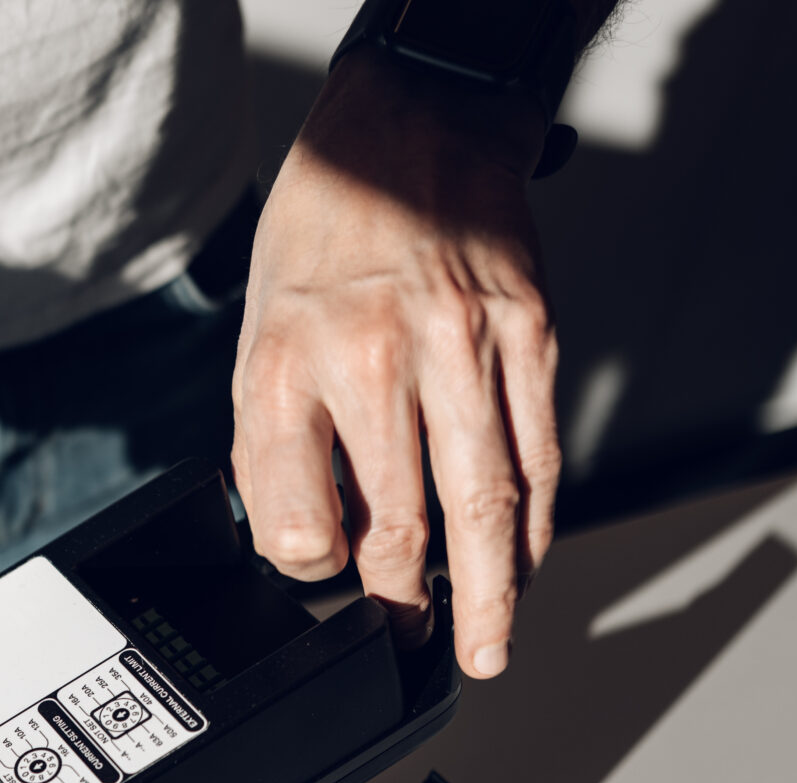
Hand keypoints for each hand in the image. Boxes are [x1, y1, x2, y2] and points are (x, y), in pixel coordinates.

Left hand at [233, 51, 562, 675]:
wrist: (412, 124)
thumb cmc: (326, 232)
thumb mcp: (259, 333)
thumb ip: (274, 437)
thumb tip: (301, 535)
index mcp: (289, 364)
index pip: (297, 516)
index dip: (309, 567)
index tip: (324, 578)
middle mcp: (372, 359)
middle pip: (398, 525)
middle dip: (405, 602)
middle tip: (411, 639)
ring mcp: (461, 348)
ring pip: (485, 506)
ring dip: (489, 593)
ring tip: (484, 644)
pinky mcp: (528, 336)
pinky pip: (538, 456)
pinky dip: (534, 526)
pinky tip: (523, 565)